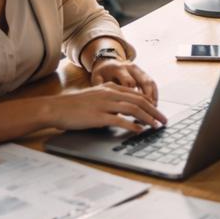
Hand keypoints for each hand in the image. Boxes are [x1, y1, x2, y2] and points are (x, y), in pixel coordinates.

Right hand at [51, 82, 167, 132]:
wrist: (56, 108)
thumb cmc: (74, 105)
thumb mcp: (95, 96)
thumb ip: (110, 98)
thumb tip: (125, 108)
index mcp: (110, 88)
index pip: (136, 94)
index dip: (150, 103)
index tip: (158, 112)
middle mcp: (110, 93)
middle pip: (139, 101)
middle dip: (154, 111)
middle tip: (163, 120)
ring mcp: (104, 104)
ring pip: (133, 109)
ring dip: (148, 118)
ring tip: (156, 126)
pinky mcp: (98, 116)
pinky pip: (120, 120)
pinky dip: (132, 125)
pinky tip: (139, 130)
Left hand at [91, 59, 158, 104]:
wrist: (106, 62)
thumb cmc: (101, 74)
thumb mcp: (97, 79)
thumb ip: (102, 90)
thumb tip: (106, 103)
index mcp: (118, 68)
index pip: (129, 82)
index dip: (131, 96)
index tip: (130, 108)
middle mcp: (131, 67)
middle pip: (143, 82)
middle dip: (147, 98)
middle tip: (148, 111)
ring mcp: (138, 69)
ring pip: (149, 82)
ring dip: (153, 97)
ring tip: (153, 109)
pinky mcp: (143, 73)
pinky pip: (152, 83)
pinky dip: (154, 94)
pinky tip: (153, 104)